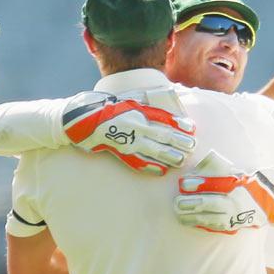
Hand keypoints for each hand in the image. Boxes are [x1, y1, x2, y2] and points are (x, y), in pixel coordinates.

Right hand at [62, 90, 195, 174]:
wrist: (81, 119)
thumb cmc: (107, 109)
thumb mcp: (128, 103)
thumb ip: (146, 109)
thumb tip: (167, 116)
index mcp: (136, 110)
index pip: (162, 117)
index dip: (178, 123)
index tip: (191, 127)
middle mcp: (133, 124)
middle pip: (161, 134)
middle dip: (178, 141)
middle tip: (192, 147)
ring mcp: (126, 139)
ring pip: (151, 149)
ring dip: (168, 155)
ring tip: (181, 160)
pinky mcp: (118, 151)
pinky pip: (136, 161)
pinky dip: (149, 166)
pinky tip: (161, 171)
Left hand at [174, 151, 273, 233]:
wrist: (268, 202)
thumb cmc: (246, 183)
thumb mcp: (236, 172)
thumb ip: (220, 171)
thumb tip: (198, 167)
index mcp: (238, 186)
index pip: (216, 185)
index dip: (199, 184)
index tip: (183, 184)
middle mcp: (237, 202)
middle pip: (212, 204)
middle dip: (193, 203)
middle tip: (176, 202)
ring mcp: (236, 216)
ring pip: (212, 218)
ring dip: (193, 217)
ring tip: (178, 213)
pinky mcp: (233, 225)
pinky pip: (215, 226)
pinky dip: (200, 224)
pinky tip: (188, 221)